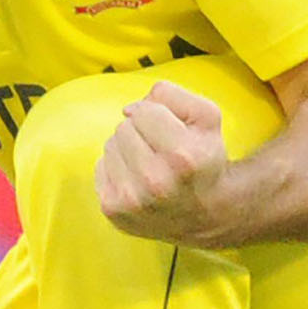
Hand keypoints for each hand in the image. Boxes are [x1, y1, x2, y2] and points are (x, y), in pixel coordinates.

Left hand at [95, 80, 233, 243]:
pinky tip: (139, 180)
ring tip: (151, 165)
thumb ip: (173, 95)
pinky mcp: (113, 209)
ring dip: (127, 149)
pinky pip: (100, 165)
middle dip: (141, 132)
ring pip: (110, 145)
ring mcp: (132, 200)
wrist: (205, 213)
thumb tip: (130, 108)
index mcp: (183, 158)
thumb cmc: (204, 159)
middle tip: (162, 151)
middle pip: (123, 127)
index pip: (143, 111)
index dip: (156, 114)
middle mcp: (156, 183)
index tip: (171, 130)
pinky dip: (117, 168)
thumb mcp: (206, 119)